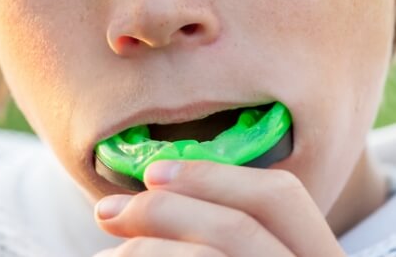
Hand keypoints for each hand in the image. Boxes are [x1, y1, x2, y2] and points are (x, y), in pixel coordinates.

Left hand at [93, 160, 345, 255]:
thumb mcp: (240, 246)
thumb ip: (220, 229)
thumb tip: (158, 187)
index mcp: (315, 254)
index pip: (280, 196)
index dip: (213, 175)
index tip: (152, 173)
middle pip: (241, 226)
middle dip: (165, 209)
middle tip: (107, 211)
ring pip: (210, 256)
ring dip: (146, 248)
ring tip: (108, 254)